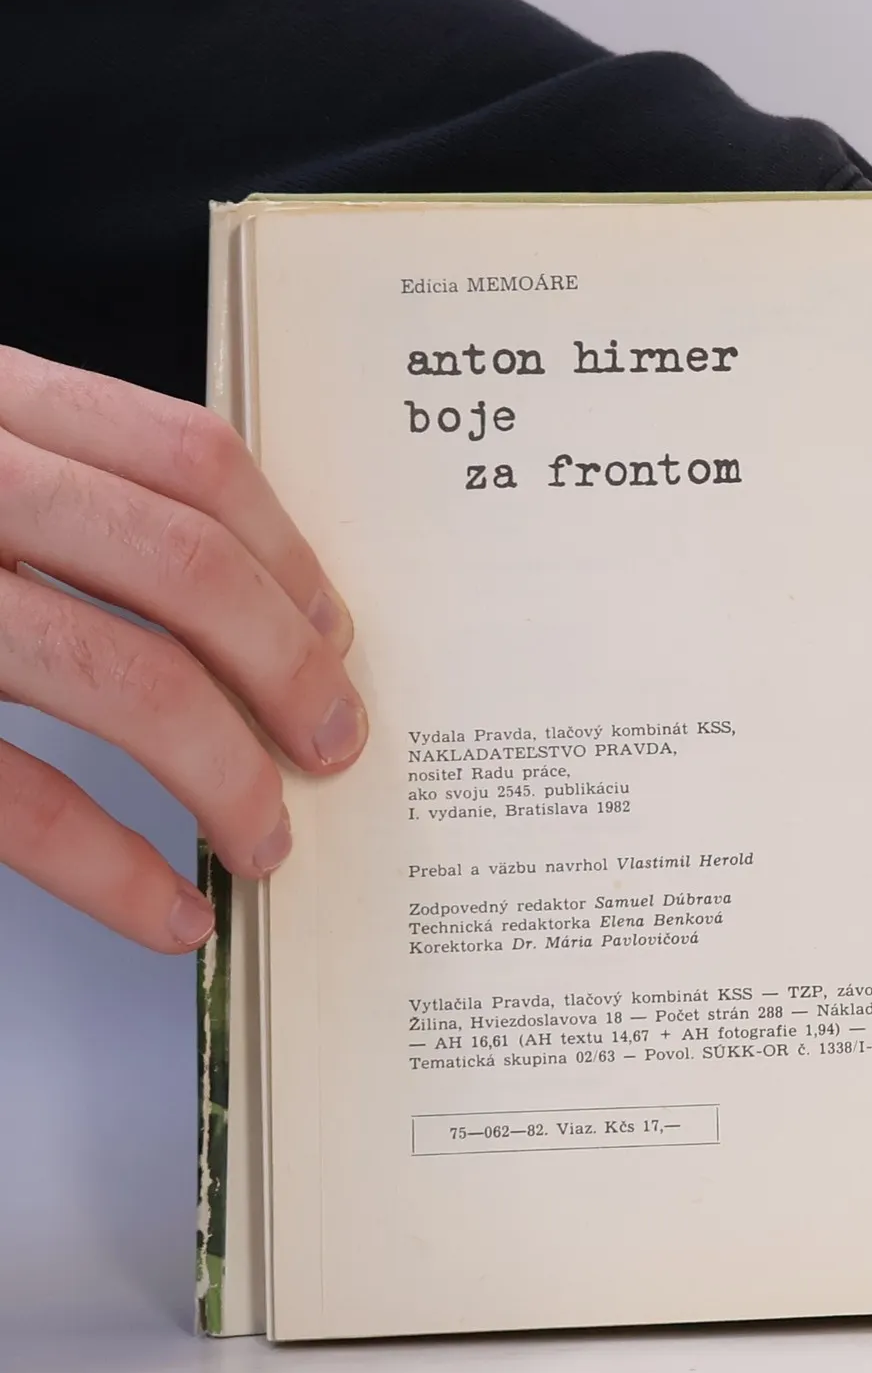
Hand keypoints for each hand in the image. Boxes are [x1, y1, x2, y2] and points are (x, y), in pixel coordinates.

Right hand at [0, 347, 365, 949]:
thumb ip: (47, 481)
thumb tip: (239, 595)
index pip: (189, 460)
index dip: (289, 557)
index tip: (337, 634)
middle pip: (185, 570)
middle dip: (288, 673)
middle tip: (335, 747)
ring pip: (124, 679)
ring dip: (227, 778)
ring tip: (268, 842)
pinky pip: (14, 798)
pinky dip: (114, 869)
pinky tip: (167, 912)